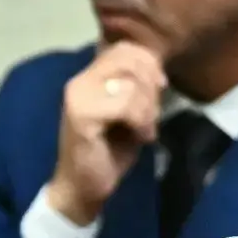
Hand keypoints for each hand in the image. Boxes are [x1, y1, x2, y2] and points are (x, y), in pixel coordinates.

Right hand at [43, 41, 166, 225]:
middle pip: (130, 61)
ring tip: (145, 129)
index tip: (159, 87)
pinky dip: (142, 122)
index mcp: (88, 76)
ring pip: (131, 84)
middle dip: (151, 86)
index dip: (148, 63)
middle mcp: (79, 81)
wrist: (83, 188)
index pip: (124, 48)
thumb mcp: (127, 112)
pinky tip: (141, 137)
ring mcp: (78, 98)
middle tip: (152, 113)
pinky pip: (125, 105)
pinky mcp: (82, 117)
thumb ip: (134, 85)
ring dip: (149, 109)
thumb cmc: (107, 152)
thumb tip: (156, 67)